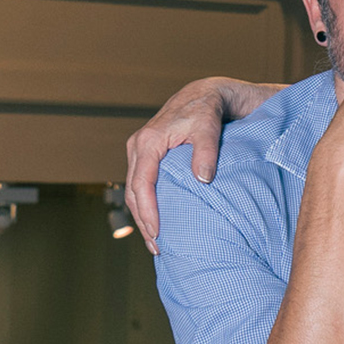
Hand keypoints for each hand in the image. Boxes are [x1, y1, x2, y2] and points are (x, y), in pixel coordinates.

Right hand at [126, 78, 283, 251]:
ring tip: (157, 243)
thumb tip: (203, 179)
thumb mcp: (209, 126)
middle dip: (144, 221)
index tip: (157, 232)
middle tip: (158, 248)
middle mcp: (138, 146)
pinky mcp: (147, 157)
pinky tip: (158, 223)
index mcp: (148, 141)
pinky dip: (147, 205)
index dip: (148, 210)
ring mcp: (140, 151)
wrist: (204, 95)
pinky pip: (142, 185)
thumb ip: (206, 152)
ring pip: (135, 191)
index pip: (142, 182)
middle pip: (134, 192)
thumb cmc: (207, 110)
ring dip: (143, 217)